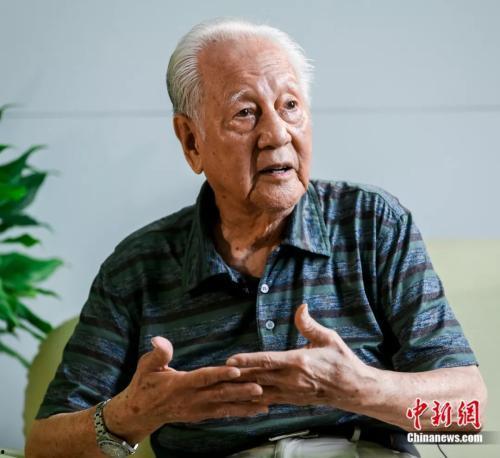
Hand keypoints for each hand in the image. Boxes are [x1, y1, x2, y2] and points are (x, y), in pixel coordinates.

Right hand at [105, 336, 267, 442]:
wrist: (140, 414)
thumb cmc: (145, 385)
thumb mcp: (146, 366)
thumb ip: (158, 354)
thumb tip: (158, 339)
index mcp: (181, 384)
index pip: (203, 377)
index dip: (220, 374)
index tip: (236, 369)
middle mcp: (192, 399)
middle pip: (219, 394)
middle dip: (240, 391)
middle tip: (260, 387)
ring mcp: (198, 409)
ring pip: (225, 407)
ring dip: (245, 405)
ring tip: (265, 401)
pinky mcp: (203, 415)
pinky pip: (224, 413)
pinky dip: (241, 412)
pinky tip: (257, 410)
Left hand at [226, 304, 375, 409]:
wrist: (354, 389)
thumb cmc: (341, 361)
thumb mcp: (328, 338)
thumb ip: (310, 325)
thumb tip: (301, 307)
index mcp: (298, 362)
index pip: (267, 360)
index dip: (248, 360)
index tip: (231, 359)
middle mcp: (292, 379)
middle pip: (258, 377)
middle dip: (237, 376)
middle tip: (217, 374)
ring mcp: (291, 392)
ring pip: (260, 391)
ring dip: (241, 389)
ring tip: (223, 387)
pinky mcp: (292, 400)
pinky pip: (269, 400)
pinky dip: (254, 399)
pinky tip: (241, 397)